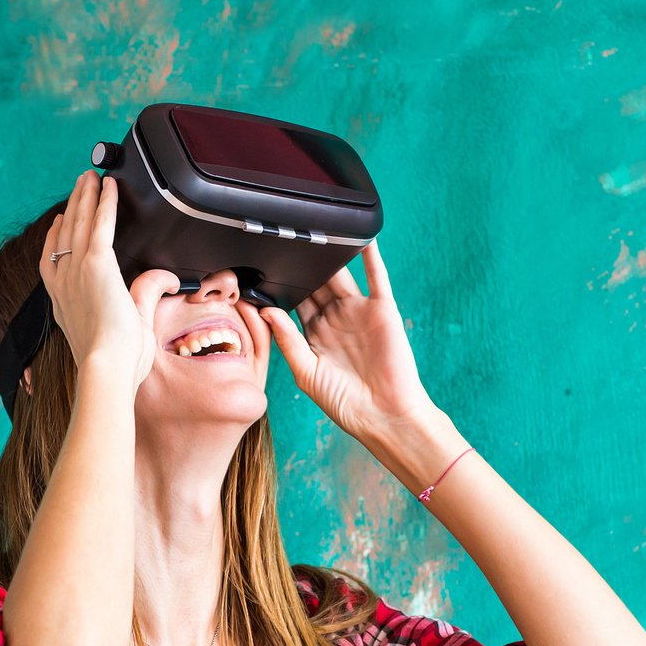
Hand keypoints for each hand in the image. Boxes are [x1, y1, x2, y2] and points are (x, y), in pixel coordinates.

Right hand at [39, 171, 179, 388]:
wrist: (108, 367)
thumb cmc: (116, 360)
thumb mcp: (132, 323)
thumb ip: (148, 295)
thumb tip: (170, 280)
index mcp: (64, 302)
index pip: (53, 262)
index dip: (56, 238)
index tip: (60, 222)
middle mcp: (64, 283)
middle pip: (66, 234)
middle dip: (73, 207)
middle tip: (79, 186)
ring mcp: (76, 271)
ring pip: (79, 223)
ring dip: (84, 196)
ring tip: (88, 177)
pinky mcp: (95, 264)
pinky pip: (100, 223)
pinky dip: (104, 202)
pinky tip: (108, 185)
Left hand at [245, 241, 436, 440]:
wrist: (384, 414)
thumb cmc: (344, 402)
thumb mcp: (306, 372)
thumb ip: (287, 340)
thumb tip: (265, 311)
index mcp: (314, 334)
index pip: (293, 301)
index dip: (279, 286)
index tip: (260, 268)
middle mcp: (335, 318)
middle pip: (315, 283)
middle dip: (301, 265)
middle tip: (283, 240)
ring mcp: (359, 311)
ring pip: (340, 275)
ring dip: (329, 255)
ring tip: (315, 230)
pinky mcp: (382, 309)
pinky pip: (376, 277)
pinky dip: (370, 257)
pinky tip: (360, 237)